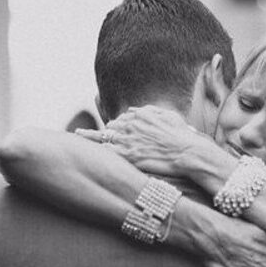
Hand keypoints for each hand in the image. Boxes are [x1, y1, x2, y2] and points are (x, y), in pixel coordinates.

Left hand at [76, 105, 216, 176]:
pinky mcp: (129, 156)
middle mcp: (131, 125)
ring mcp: (128, 140)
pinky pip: (107, 153)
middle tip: (94, 134)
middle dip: (106, 132)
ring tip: (77, 135)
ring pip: (104, 137)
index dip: (117, 125)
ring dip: (89, 136)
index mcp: (140, 114)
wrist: (189, 152)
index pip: (122, 118)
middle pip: (111, 127)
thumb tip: (134, 110)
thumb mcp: (169, 116)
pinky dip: (95, 152)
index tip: (112, 129)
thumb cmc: (183, 136)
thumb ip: (151, 111)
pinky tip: (84, 153)